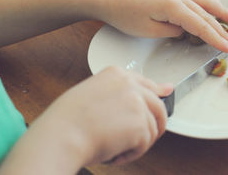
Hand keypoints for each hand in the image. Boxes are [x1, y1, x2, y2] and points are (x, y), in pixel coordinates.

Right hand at [0, 67, 172, 174]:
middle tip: (145, 137)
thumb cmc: (68, 120)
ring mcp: (137, 102)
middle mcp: (130, 84)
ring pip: (152, 128)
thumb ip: (121, 91)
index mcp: (116, 74)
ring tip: (115, 147)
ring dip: (137, 142)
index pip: (145, 82)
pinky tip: (114, 153)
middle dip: (156, 123)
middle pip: (158, 105)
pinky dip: (131, 153)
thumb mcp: (92, 94)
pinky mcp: (140, 123)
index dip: (157, 92)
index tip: (166, 92)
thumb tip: (158, 91)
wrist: (61, 136)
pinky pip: (145, 143)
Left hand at [87, 0, 227, 52]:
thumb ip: (172, 30)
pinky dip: (207, 0)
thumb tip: (186, 30)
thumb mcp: (148, 30)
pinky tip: (212, 4)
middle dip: (223, 29)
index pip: (201, 25)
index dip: (217, 39)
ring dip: (221, 10)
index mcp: (173, 6)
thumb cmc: (123, 14)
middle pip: (206, 13)